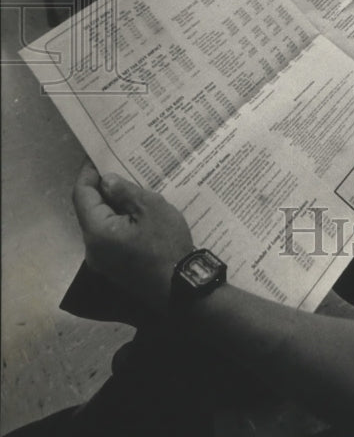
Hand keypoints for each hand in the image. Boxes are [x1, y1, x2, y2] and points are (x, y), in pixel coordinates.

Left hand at [72, 160, 193, 312]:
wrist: (180, 287)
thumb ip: (125, 192)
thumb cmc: (166, 245)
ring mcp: (103, 261)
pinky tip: (137, 212)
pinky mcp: (115, 268)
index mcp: (97, 231)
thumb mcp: (151, 208)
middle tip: (119, 167)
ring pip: (101, 224)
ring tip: (132, 186)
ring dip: (113, 205)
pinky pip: (111, 237)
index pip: (82, 195)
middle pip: (90, 210)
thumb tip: (106, 180)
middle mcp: (93, 248)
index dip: (88, 174)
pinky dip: (119, 220)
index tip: (98, 156)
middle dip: (102, 188)